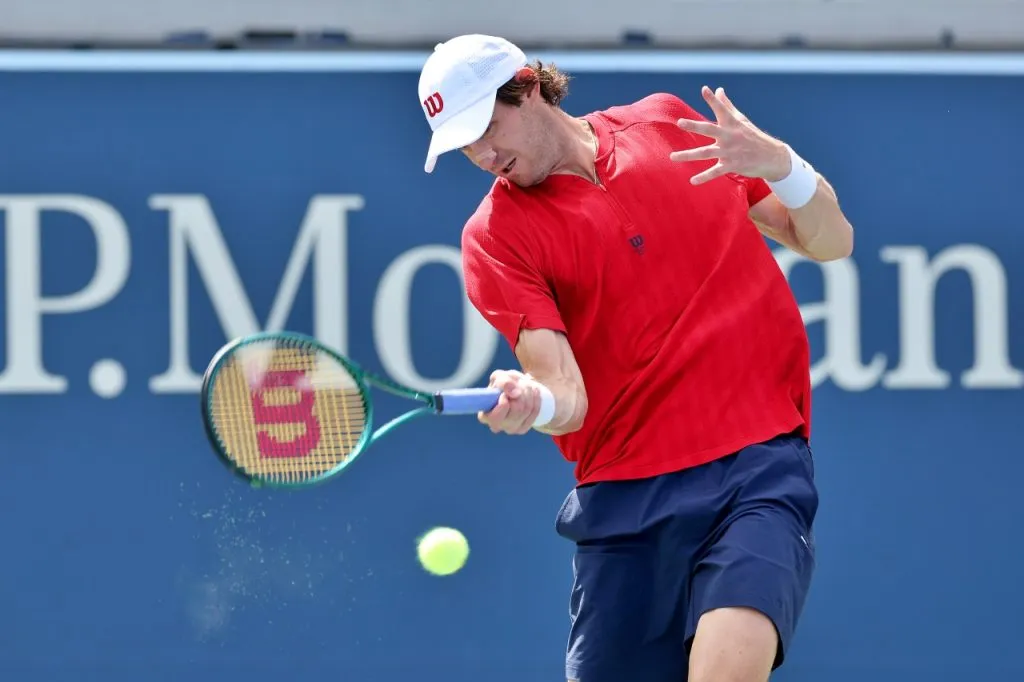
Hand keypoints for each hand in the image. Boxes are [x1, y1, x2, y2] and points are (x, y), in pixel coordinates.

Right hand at [478, 369, 542, 434]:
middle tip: (519, 383)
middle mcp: (496, 425)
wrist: (517, 389)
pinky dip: (536, 399)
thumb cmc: (504, 383)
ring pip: (526, 410)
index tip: (505, 392)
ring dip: (529, 393)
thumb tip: (515, 393)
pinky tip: (534, 392)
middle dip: (521, 392)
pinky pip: (534, 412)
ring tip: (526, 385)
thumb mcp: (499, 377)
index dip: (504, 401)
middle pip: (516, 410)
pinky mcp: (522, 429)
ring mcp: (510, 429)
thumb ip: (503, 382)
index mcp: (485, 415)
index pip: (496, 415)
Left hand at [669, 86, 790, 184]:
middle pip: (709, 129)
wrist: (772, 157)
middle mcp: (729, 136)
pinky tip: (692, 181)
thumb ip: (726, 106)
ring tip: (672, 157)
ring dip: (688, 155)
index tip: (705, 89)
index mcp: (731, 124)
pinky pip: (715, 172)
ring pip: (706, 153)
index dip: (713, 99)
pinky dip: (704, 177)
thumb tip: (719, 89)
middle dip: (694, 126)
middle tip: (680, 122)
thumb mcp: (741, 120)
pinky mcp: (732, 165)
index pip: (721, 109)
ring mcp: (730, 151)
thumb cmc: (753, 136)